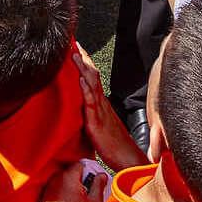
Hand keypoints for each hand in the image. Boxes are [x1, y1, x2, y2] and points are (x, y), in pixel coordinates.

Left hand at [73, 49, 145, 168]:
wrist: (128, 159)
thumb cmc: (115, 146)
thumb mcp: (100, 126)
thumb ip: (92, 115)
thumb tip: (83, 109)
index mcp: (101, 103)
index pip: (91, 77)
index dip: (83, 62)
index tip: (74, 47)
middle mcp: (102, 103)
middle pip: (91, 74)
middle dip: (82, 58)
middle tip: (73, 41)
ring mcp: (100, 111)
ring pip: (92, 84)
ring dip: (82, 68)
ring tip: (74, 54)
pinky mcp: (97, 122)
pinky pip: (91, 104)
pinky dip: (86, 90)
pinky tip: (80, 80)